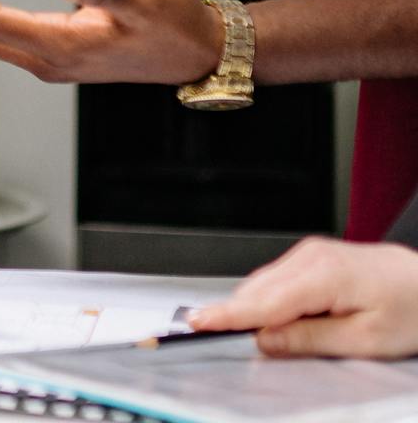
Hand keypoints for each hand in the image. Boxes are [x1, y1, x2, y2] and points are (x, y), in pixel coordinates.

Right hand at [191, 238, 417, 359]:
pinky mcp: (311, 256)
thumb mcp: (367, 339)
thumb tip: (265, 340)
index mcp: (324, 275)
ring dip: (258, 310)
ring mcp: (309, 252)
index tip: (197, 322)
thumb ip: (311, 339)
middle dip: (240, 316)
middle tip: (221, 339)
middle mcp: (310, 256)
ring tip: (279, 335)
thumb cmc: (412, 310)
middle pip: (256, 291)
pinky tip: (289, 318)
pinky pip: (276, 279)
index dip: (227, 315)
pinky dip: (272, 300)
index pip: (264, 300)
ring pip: (263, 284)